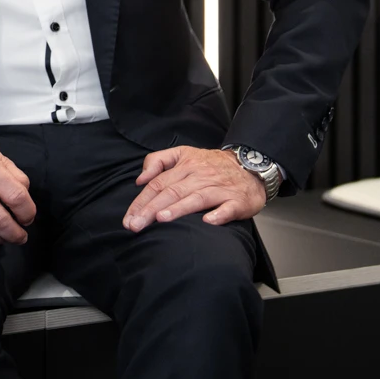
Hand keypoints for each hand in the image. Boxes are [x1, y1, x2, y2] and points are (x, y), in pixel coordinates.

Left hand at [123, 146, 267, 230]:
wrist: (251, 166)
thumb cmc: (212, 165)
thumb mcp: (184, 153)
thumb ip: (159, 161)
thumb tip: (140, 178)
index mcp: (185, 165)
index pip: (158, 183)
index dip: (142, 200)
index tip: (128, 217)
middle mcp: (200, 176)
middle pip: (172, 192)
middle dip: (151, 209)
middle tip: (136, 225)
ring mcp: (219, 188)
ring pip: (196, 198)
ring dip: (179, 208)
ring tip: (162, 219)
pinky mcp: (237, 200)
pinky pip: (227, 208)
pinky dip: (218, 215)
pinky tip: (208, 222)